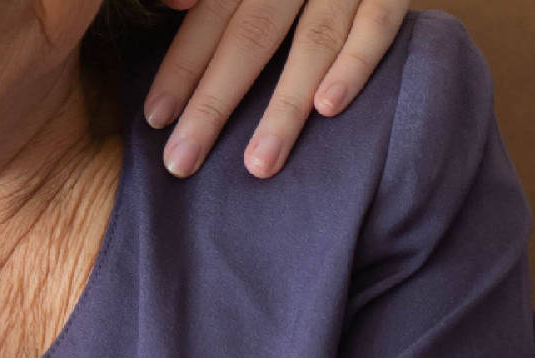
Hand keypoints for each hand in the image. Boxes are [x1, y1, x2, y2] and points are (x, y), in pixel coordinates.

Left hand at [145, 0, 410, 177]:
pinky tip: (328, 108)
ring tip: (258, 164)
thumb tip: (175, 21)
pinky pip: (378, 24)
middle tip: (183, 162)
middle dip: (213, 104)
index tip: (155, 118)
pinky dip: (354, 65)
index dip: (180, 68)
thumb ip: (215, 2)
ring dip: (283, 106)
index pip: (208, 18)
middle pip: (249, 37)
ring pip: (312, 41)